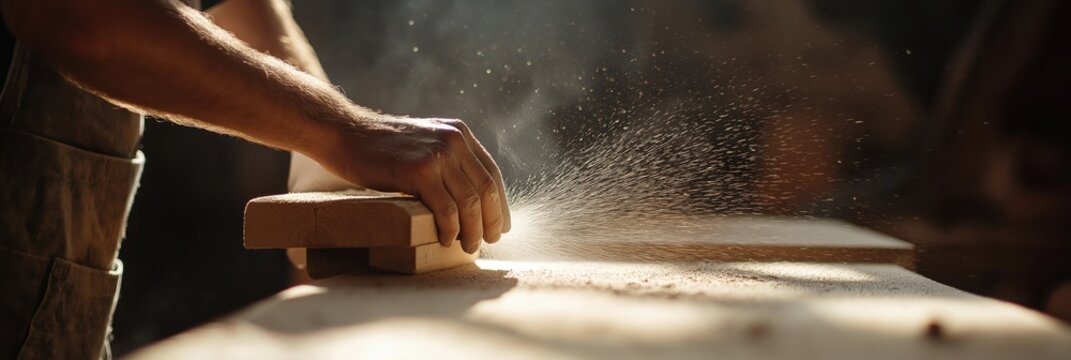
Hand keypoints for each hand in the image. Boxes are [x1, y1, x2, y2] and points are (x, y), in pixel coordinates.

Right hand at [310, 114, 510, 252]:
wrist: (344, 133)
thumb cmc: (379, 147)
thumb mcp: (423, 143)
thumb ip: (446, 160)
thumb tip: (467, 195)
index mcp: (459, 134)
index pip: (492, 174)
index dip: (499, 204)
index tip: (499, 226)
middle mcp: (454, 140)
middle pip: (486, 189)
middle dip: (491, 221)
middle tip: (488, 242)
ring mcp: (438, 154)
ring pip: (470, 202)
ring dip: (472, 230)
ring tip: (468, 247)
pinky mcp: (420, 170)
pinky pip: (446, 209)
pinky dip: (450, 229)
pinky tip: (445, 239)